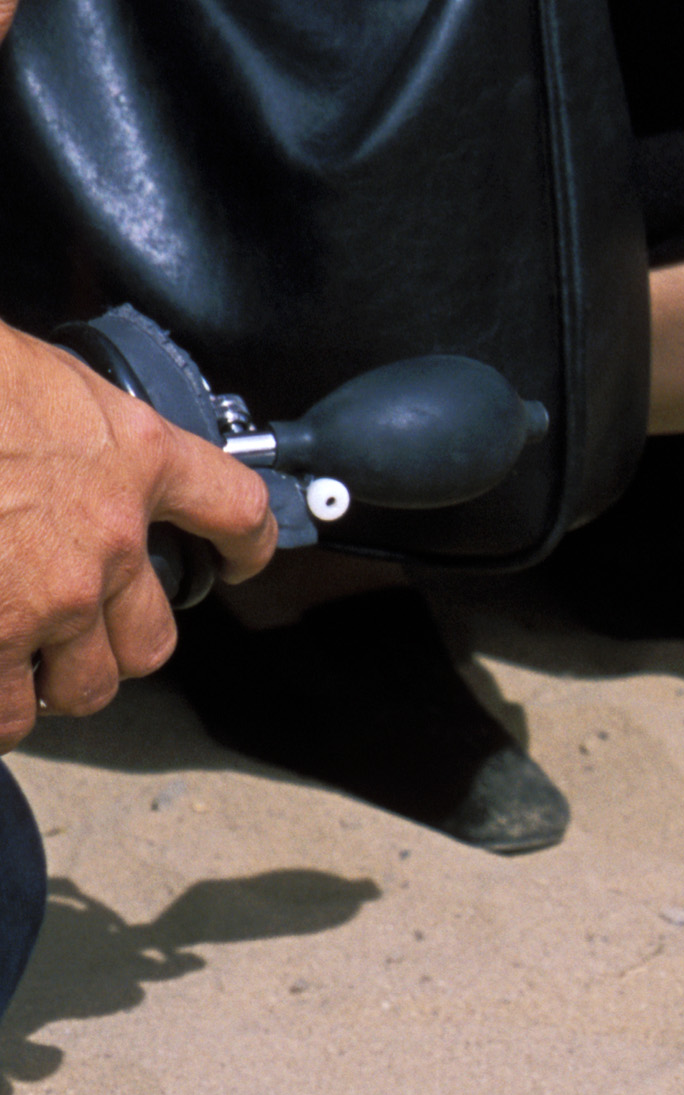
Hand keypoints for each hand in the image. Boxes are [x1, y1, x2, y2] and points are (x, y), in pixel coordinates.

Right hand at [0, 324, 275, 742]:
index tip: (242, 561)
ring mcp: (54, 597)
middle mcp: (111, 538)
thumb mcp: (49, 382)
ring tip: (21, 673)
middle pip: (152, 640)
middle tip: (81, 639)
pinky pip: (7, 712)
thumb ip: (80, 436)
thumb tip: (67, 456)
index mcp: (138, 458)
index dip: (248, 544)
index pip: (233, 506)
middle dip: (117, 650)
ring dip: (53, 687)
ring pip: (84, 688)